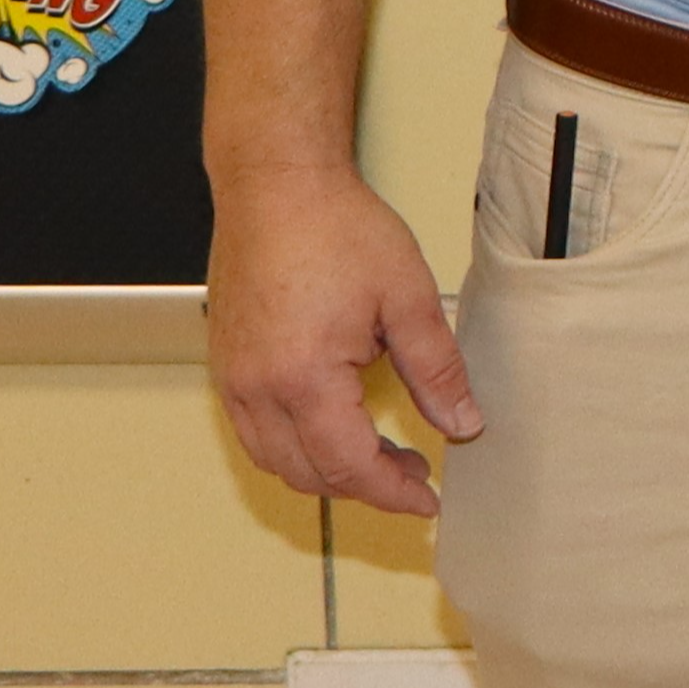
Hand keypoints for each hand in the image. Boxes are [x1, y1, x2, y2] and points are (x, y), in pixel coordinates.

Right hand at [207, 169, 478, 516]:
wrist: (275, 186)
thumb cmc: (336, 229)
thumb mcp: (408, 298)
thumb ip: (438, 369)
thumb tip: (463, 423)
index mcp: (304, 377)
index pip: (349, 465)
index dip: (392, 491)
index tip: (427, 501)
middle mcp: (256, 389)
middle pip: (309, 473)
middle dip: (365, 487)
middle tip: (415, 476)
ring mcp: (233, 379)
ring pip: (275, 460)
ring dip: (327, 472)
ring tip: (381, 457)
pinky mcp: (226, 365)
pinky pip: (255, 433)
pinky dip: (294, 449)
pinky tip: (333, 430)